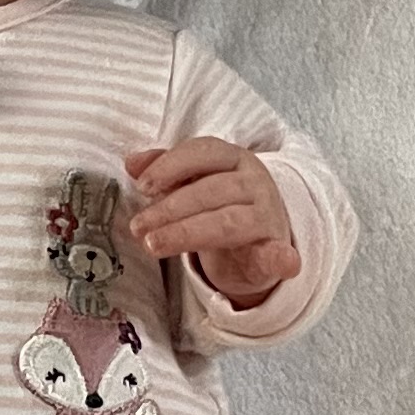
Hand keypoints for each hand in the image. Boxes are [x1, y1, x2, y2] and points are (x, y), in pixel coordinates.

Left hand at [124, 133, 295, 307]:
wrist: (259, 241)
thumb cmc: (220, 207)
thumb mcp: (194, 183)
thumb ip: (166, 171)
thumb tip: (132, 162)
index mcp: (233, 158)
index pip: (203, 152)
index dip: (171, 166)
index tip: (143, 186)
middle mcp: (254, 182)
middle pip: (212, 190)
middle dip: (170, 208)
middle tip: (138, 227)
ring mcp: (267, 215)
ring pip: (228, 221)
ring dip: (188, 233)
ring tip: (154, 245)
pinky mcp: (275, 249)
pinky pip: (277, 254)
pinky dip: (281, 258)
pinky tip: (283, 262)